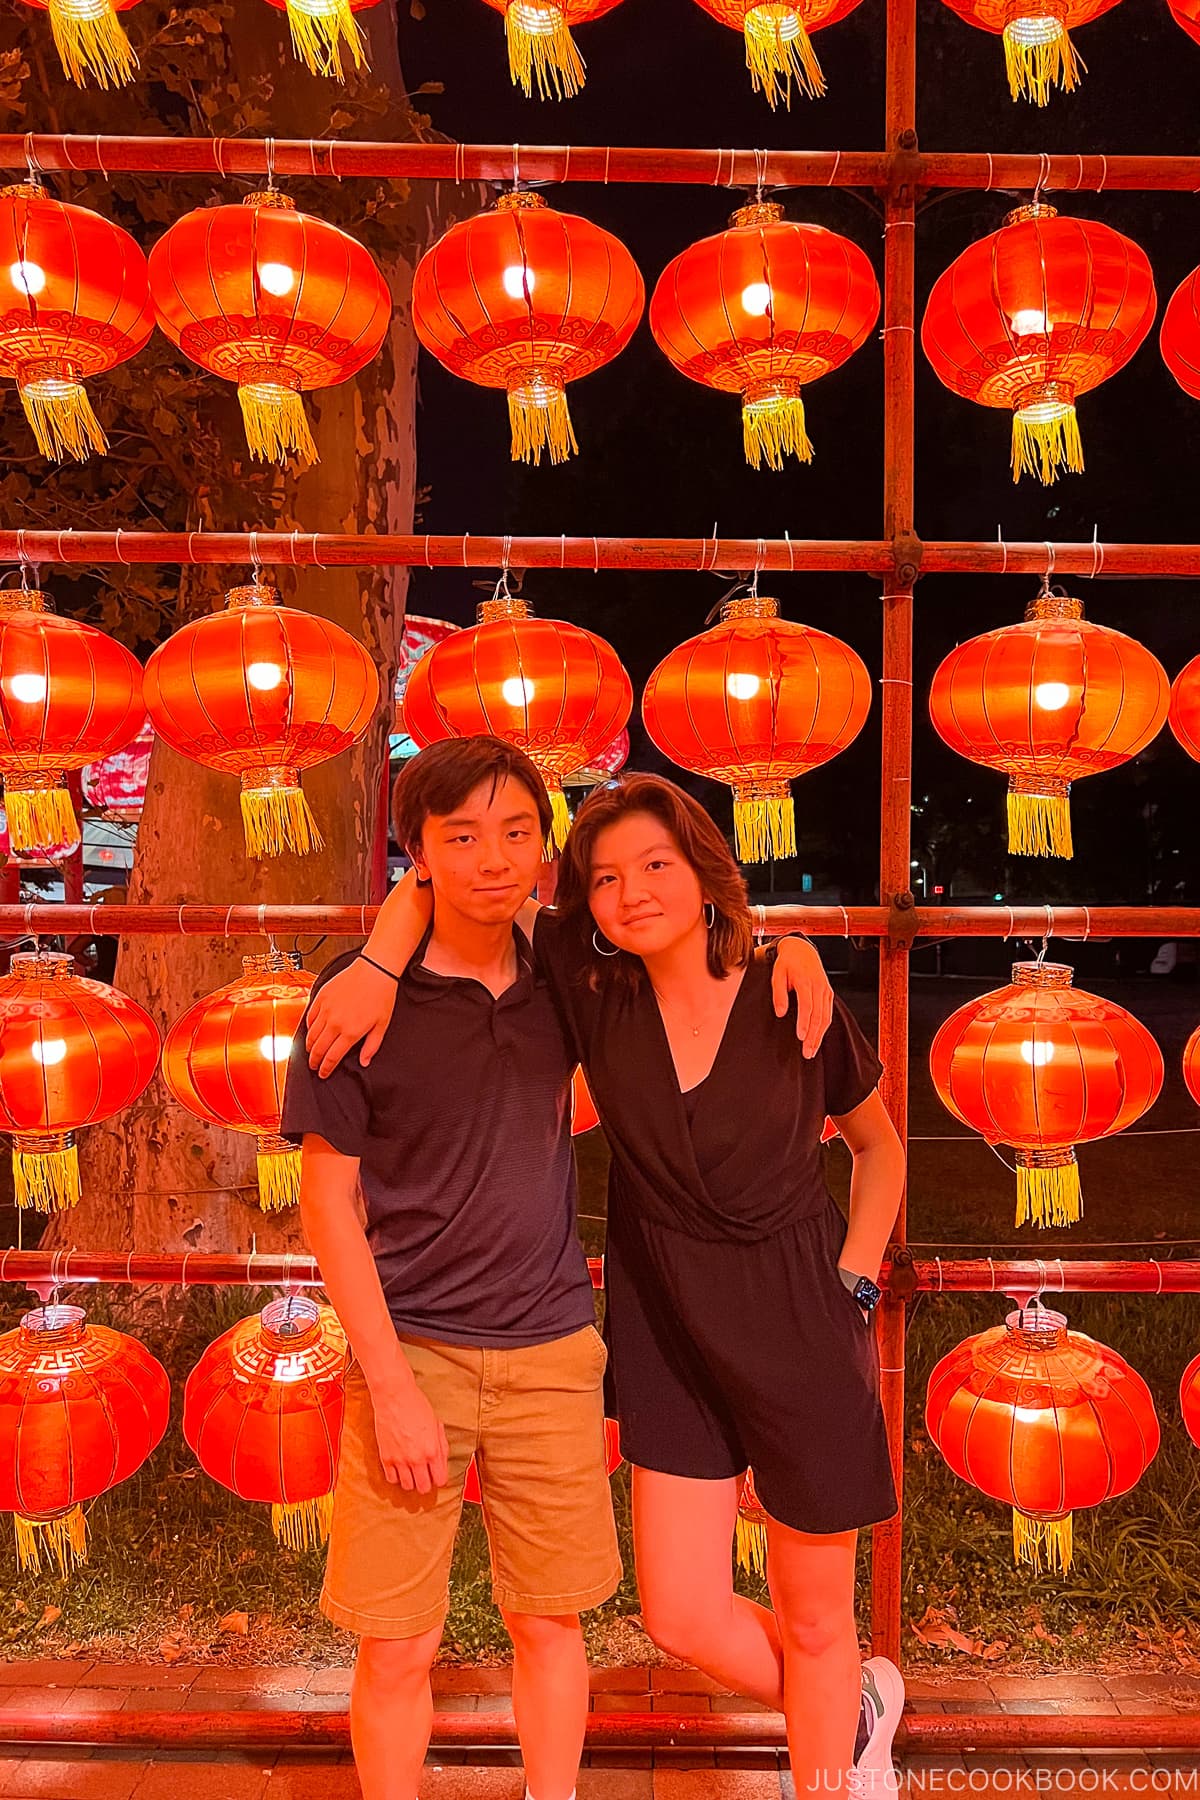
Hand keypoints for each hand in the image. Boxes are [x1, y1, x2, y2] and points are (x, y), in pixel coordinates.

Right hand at [306, 956, 397, 1076]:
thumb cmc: (382, 995)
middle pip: (318, 1049)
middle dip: (314, 1061)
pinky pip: (309, 1017)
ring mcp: (326, 1009)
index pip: (332, 1057)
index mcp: (350, 1032)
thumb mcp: (382, 1025)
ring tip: (311, 1052)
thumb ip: (371, 1046)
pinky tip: (311, 1031)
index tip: (323, 1074)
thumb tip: (364, 1062)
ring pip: (311, 1034)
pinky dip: (308, 1027)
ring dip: (309, 1046)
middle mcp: (335, 1022)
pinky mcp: (321, 997)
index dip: (325, 1069)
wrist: (375, 969)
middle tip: (314, 1066)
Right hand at [369, 1377, 449, 1493]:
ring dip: (411, 1481)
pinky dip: (396, 1476)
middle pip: (424, 1488)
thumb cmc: (416, 1405)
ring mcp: (400, 1460)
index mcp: (433, 1450)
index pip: (440, 1480)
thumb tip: (442, 1461)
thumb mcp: (436, 1424)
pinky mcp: (386, 1457)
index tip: (436, 1473)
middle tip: (424, 1474)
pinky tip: (399, 1467)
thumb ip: (441, 1445)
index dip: (439, 1478)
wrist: (394, 1396)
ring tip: (411, 1470)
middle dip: (426, 1482)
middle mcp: (417, 1458)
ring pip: (408, 1486)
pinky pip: (391, 1479)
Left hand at [772, 936, 833, 1058]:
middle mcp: (818, 986)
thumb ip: (778, 994)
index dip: (804, 1022)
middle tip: (807, 1052)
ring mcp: (825, 990)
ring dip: (820, 1035)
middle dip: (813, 1036)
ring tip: (812, 1050)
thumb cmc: (787, 963)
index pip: (806, 1006)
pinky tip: (819, 1037)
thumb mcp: (777, 974)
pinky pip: (828, 1013)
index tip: (800, 1036)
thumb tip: (780, 1013)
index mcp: (805, 981)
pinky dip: (825, 1027)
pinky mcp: (828, 993)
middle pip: (818, 1015)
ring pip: (826, 1017)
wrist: (801, 949)